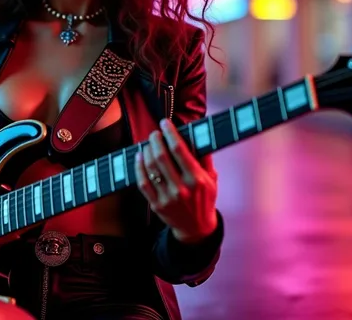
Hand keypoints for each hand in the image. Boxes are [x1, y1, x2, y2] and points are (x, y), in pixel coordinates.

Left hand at [135, 118, 217, 242]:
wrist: (197, 229)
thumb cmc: (205, 199)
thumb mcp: (212, 178)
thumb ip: (204, 157)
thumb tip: (196, 134)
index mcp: (197, 179)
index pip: (179, 150)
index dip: (170, 133)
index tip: (165, 123)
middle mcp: (181, 188)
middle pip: (162, 157)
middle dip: (155, 140)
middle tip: (154, 133)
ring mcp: (167, 197)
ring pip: (150, 168)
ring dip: (146, 151)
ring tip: (148, 143)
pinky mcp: (156, 204)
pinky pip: (142, 182)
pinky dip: (138, 167)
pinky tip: (139, 157)